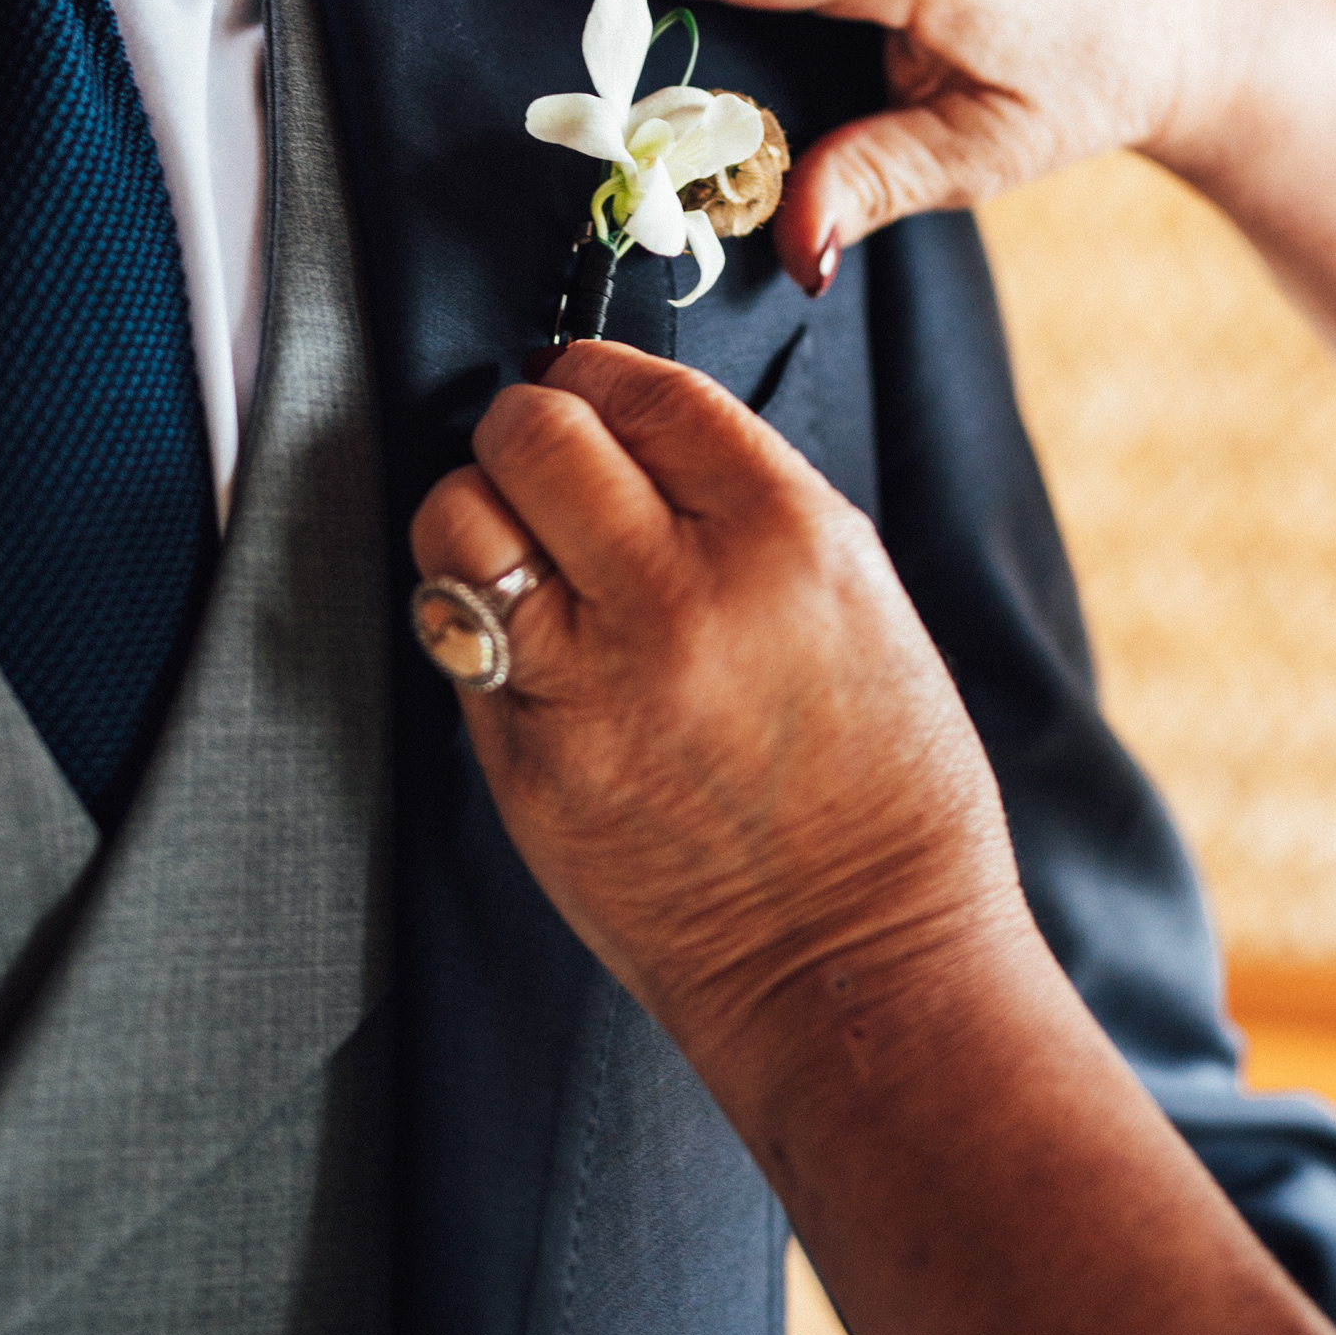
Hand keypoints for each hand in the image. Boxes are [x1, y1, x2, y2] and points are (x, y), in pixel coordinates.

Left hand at [408, 340, 1022, 1098]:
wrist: (858, 962)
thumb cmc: (880, 779)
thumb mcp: (855, 591)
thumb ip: (739, 498)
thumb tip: (626, 425)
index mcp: (784, 535)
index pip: (642, 389)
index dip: (594, 372)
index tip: (585, 389)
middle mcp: (679, 595)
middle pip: (532, 431)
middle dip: (527, 429)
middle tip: (544, 463)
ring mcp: (592, 684)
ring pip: (459, 517)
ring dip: (477, 511)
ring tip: (518, 545)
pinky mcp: (527, 764)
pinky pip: (455, 638)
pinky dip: (475, 619)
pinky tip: (526, 640)